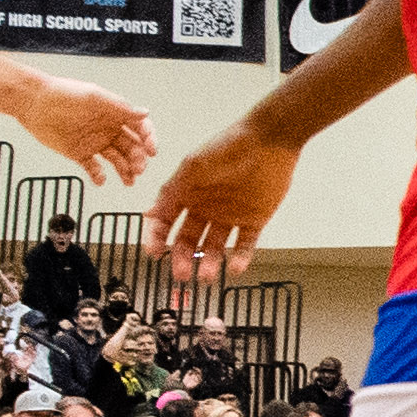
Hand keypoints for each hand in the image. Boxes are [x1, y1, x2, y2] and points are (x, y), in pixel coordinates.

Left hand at [20, 74, 157, 185]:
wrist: (33, 102)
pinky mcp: (79, 154)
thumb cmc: (63, 94)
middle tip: (138, 169)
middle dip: (138, 159)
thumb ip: (120, 107)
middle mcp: (108, 129)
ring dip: (125, 171)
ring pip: (117, 160)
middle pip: (132, 148)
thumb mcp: (95, 98)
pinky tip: (100, 180)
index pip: (140, 128)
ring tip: (128, 181)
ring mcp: (95, 143)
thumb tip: (146, 112)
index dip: (149, 139)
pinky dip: (99, 176)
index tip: (152, 151)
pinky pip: (94, 168)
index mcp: (115, 114)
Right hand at [149, 121, 299, 278]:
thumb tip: (148, 214)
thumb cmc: (227, 147)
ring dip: (210, 262)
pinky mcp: (255, 219)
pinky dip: (241, 257)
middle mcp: (206, 207)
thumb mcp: (192, 167)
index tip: (155, 253)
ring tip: (206, 276)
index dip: (158, 238)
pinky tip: (234, 268)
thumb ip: (170, 193)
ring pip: (217, 246)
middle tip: (181, 274)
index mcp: (188, 193)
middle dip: (184, 258)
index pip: (167, 222)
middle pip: (191, 240)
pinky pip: (246, 243)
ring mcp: (230, 215)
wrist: (268, 140)